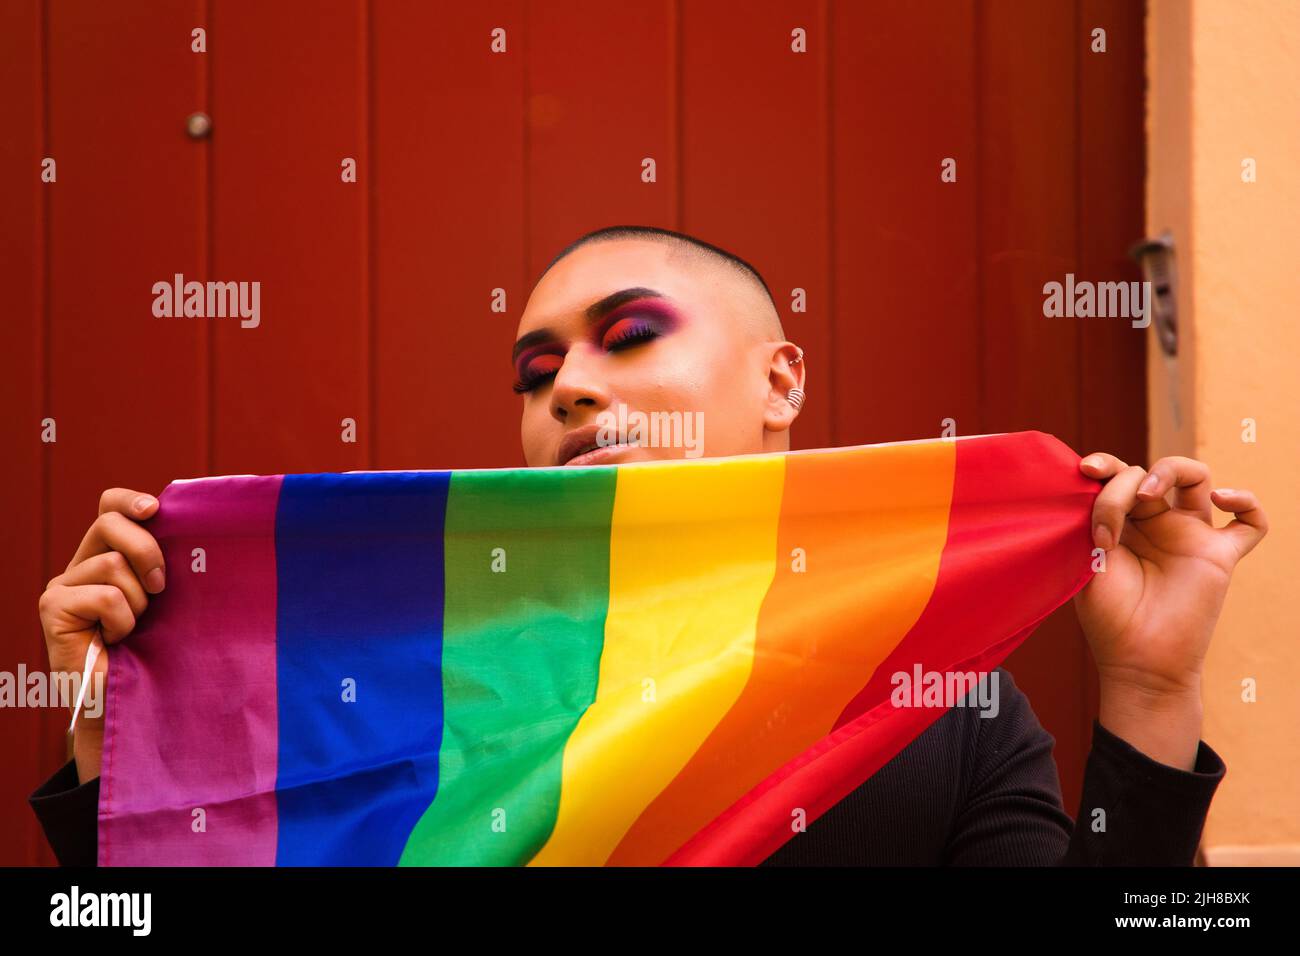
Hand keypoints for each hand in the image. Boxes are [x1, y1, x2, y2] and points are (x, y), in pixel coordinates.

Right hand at [38, 488, 164, 782]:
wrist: (132, 706)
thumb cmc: (161, 653)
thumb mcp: (173, 601)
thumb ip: (173, 566)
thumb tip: (207, 528)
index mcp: (108, 557)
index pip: (110, 507)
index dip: (130, 501)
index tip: (155, 508)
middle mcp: (80, 567)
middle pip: (110, 522)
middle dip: (147, 549)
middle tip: (162, 588)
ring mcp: (62, 587)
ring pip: (112, 563)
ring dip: (138, 600)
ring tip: (135, 629)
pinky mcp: (53, 608)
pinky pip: (104, 595)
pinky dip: (122, 619)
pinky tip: (117, 640)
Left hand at [1073, 454, 1266, 766]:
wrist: (1138, 662)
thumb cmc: (1109, 617)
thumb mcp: (1088, 561)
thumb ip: (1094, 520)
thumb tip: (1094, 482)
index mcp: (1121, 523)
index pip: (1117, 476)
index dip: (1104, 464)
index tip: (1085, 471)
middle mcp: (1155, 525)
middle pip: (1150, 472)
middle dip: (1124, 481)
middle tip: (1110, 517)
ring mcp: (1190, 537)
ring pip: (1199, 478)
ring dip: (1174, 469)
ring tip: (1149, 493)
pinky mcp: (1220, 556)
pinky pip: (1251, 522)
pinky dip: (1247, 502)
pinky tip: (1223, 499)